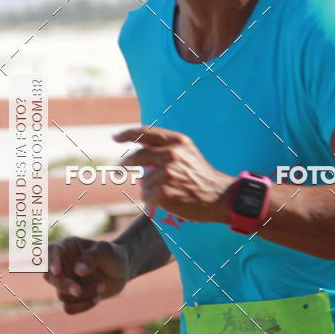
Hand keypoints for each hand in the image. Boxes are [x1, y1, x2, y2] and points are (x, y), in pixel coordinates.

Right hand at [43, 237, 129, 314]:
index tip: (57, 271)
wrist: (122, 271)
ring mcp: (66, 282)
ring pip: (62, 295)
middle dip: (64, 285)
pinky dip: (83, 306)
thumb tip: (78, 271)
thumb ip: (92, 257)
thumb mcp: (106, 251)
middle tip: (78, 290)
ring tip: (102, 286)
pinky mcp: (71, 297)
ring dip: (84, 295)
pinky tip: (97, 298)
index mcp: (67, 247)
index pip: (50, 252)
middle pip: (50, 278)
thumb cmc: (113, 255)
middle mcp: (62, 265)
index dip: (50, 262)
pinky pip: (69, 308)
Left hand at [115, 127, 236, 223]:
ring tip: (169, 191)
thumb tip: (140, 145)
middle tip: (119, 169)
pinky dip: (152, 200)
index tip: (115, 137)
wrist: (219, 197)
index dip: (128, 134)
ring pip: (143, 181)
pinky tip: (168, 200)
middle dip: (125, 163)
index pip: (146, 133)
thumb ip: (165, 147)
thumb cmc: (202, 176)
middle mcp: (171, 154)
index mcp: (177, 141)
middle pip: (137, 157)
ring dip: (149, 188)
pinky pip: (146, 196)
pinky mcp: (163, 192)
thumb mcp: (188, 153)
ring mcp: (166, 174)